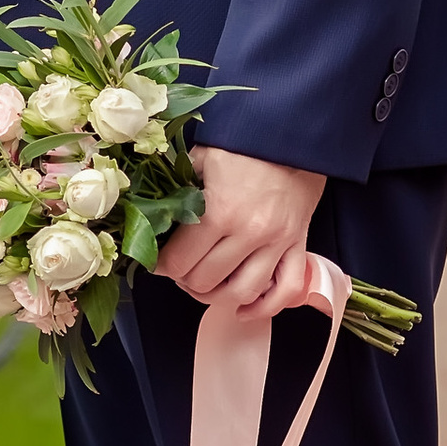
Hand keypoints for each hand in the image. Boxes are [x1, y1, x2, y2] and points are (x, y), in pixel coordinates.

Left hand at [156, 150, 327, 320]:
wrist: (292, 137)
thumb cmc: (243, 146)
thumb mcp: (200, 157)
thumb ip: (175, 186)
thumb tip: (148, 213)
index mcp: (220, 211)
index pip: (180, 261)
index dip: (162, 266)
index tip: (157, 261)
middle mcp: (249, 233)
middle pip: (206, 282)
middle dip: (185, 280)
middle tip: (179, 270)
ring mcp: (277, 243)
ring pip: (242, 293)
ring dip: (217, 297)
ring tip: (205, 286)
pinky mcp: (298, 247)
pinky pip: (286, 292)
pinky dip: (265, 307)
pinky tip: (244, 308)